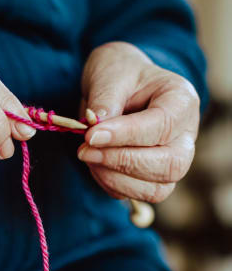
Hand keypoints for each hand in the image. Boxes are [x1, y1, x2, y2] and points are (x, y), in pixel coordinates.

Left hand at [77, 42, 199, 202]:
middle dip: (122, 162)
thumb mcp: (109, 76)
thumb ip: (105, 100)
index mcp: (181, 101)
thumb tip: (95, 129)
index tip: (91, 135)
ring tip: (86, 155)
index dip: (124, 135)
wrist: (119, 87)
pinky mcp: (153, 179)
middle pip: (170, 165)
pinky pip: (136, 195)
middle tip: (84, 150)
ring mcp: (172, 160)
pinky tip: (94, 164)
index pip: (161, 126)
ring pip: (157, 189)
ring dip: (114, 178)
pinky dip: (110, 184)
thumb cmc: (118, 76)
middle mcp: (185, 136)